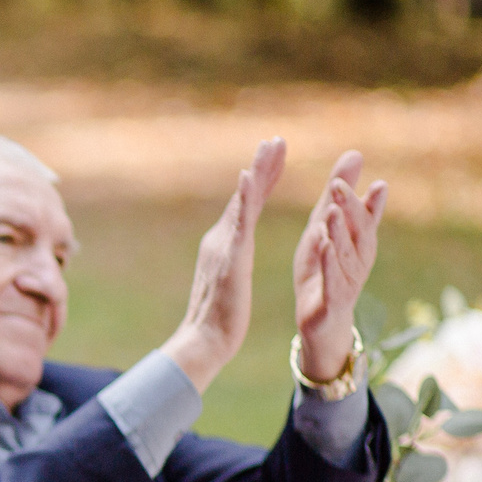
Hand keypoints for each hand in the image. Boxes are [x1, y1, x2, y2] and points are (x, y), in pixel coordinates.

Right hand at [165, 138, 285, 391]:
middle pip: (245, 195)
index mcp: (226, 245)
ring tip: (272, 146)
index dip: (261, 180)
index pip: (247, 205)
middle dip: (262, 166)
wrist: (204, 341)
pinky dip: (244, 197)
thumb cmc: (219, 321)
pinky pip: (240, 221)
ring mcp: (223, 245)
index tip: (274, 156)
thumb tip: (232, 252)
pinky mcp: (230, 256)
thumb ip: (230, 261)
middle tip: (277, 139)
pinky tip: (250, 177)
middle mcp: (220, 238)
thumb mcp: (230, 282)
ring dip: (257, 171)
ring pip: (243, 201)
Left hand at [292, 151, 387, 386]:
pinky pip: (332, 280)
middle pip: (359, 233)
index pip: (368, 219)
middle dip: (350, 209)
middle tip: (337, 185)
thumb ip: (338, 195)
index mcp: (359, 244)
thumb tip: (355, 153)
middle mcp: (359, 261)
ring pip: (345, 255)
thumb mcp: (326, 228)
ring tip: (331, 210)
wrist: (321, 322)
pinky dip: (329, 263)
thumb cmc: (325, 269)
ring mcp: (348, 282)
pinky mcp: (332, 301)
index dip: (373, 203)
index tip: (379, 184)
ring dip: (339, 232)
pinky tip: (323, 247)